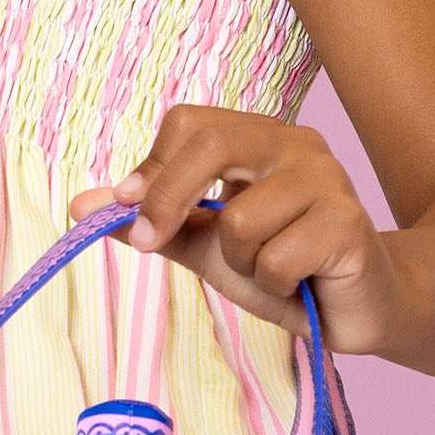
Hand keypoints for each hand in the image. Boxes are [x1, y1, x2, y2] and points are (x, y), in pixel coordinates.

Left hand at [80, 106, 402, 351]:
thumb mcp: (206, 245)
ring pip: (240, 220)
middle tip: (149, 241)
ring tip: (271, 270)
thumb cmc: (283, 268)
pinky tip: (300, 282)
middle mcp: (294, 144)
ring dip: (240, 264)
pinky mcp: (348, 221)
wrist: (355, 310)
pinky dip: (274, 284)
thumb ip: (151, 222)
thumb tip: (79, 207)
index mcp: (257, 139)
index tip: (129, 214)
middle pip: (212, 145)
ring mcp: (327, 178)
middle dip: (167, 200)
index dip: (151, 169)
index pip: (189, 124)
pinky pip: (277, 258)